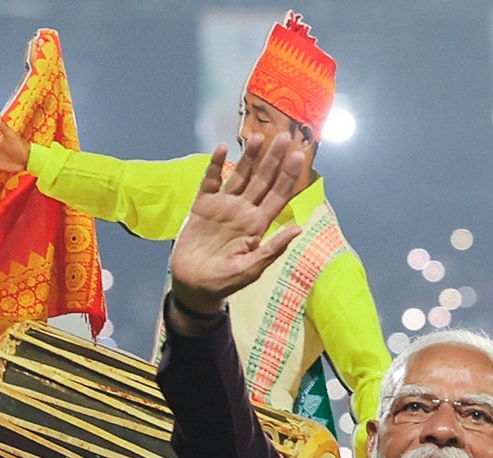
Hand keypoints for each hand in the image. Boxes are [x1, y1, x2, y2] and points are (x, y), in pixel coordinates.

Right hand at [168, 134, 304, 314]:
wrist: (193, 285)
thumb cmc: (224, 282)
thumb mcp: (251, 268)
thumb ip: (273, 248)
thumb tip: (298, 229)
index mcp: (259, 226)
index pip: (278, 196)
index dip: (289, 176)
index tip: (299, 156)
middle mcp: (244, 212)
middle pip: (263, 180)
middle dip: (274, 160)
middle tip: (285, 136)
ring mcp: (223, 207)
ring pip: (239, 176)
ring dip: (249, 157)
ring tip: (259, 137)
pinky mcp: (202, 206)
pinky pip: (210, 181)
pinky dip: (215, 165)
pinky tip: (222, 149)